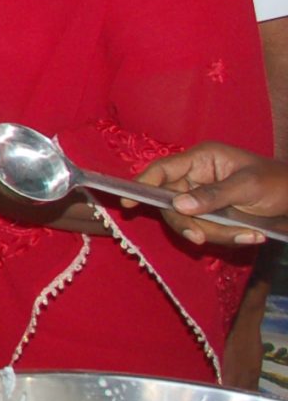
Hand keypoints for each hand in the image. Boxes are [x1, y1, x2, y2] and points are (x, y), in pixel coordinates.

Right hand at [136, 141, 287, 246]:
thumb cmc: (277, 183)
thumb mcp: (247, 186)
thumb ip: (212, 195)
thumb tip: (177, 206)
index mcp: (201, 159)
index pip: (163, 170)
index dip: (142, 184)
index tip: (128, 202)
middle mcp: (196, 177)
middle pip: (172, 204)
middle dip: (191, 223)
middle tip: (203, 240)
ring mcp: (203, 198)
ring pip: (190, 222)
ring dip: (217, 234)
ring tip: (251, 236)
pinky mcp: (212, 216)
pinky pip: (207, 230)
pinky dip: (227, 237)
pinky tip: (252, 236)